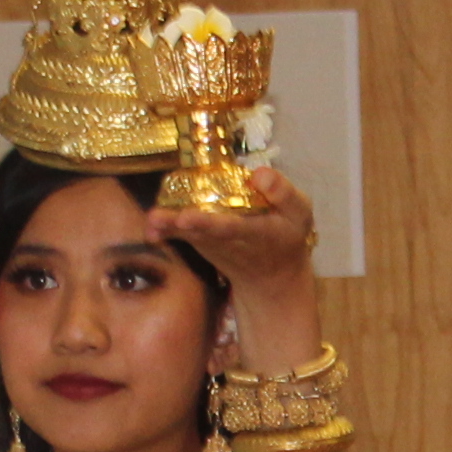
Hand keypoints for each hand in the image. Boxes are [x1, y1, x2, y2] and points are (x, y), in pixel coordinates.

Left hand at [156, 162, 316, 293]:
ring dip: (170, 227)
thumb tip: (258, 173)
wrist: (272, 278)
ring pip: (190, 234)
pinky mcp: (202, 244)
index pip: (234, 227)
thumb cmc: (286, 237)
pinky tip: (151, 228)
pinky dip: (166, 233)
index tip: (190, 218)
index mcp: (257, 232)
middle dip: (185, 225)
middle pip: (205, 232)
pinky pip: (182, 236)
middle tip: (163, 218)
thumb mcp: (299, 213)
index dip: (213, 223)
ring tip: (153, 220)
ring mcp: (213, 245)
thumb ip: (284, 193)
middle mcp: (231, 241)